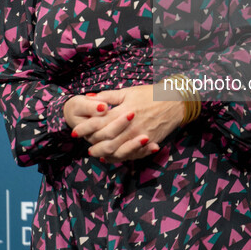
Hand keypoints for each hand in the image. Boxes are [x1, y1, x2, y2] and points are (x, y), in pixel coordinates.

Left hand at [65, 84, 184, 162]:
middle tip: (83, 143)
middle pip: (105, 140)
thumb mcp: (129, 91)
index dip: (84, 129)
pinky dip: (119, 157)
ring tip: (94, 152)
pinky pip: (131, 155)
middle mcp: (131, 127)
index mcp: (123, 112)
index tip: (75, 132)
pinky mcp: (148, 144)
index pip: (98, 123)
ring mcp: (140, 137)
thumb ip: (108, 96)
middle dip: (92, 143)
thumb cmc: (151, 94)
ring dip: (103, 153)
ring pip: (117, 151)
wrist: (175, 102)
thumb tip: (89, 97)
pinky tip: (112, 157)